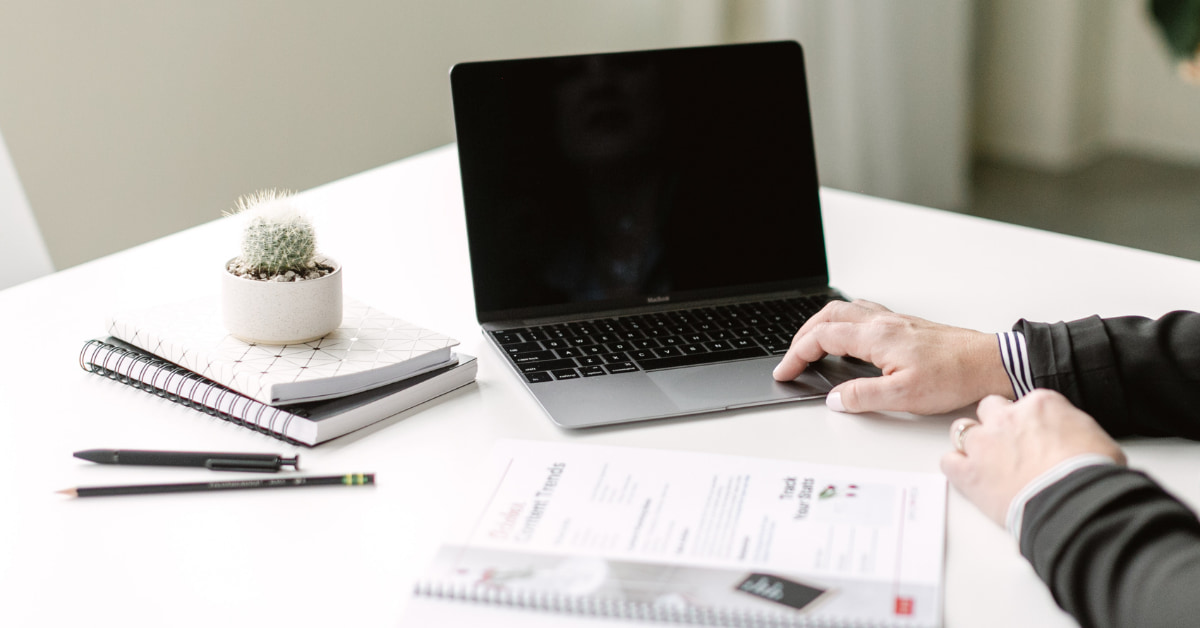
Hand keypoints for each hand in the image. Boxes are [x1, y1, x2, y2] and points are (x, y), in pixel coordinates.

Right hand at [773, 300, 1012, 413]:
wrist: (990, 363)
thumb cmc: (955, 375)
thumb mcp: (904, 395)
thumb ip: (863, 396)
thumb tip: (835, 398)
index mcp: (876, 336)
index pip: (821, 337)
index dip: (797, 354)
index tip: (786, 371)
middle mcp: (882, 322)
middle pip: (827, 316)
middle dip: (802, 335)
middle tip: (792, 357)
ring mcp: (894, 321)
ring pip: (845, 310)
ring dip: (821, 324)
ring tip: (812, 343)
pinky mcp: (906, 325)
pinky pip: (863, 313)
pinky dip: (844, 321)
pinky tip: (849, 336)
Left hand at [940, 391, 1125, 525]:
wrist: (1074, 501)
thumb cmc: (1091, 474)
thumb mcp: (1096, 439)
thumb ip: (1073, 430)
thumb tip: (1075, 440)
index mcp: (1040, 404)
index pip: (1025, 403)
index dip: (1028, 420)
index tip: (1032, 433)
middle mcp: (1007, 418)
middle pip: (989, 408)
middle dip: (995, 423)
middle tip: (1007, 444)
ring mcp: (984, 443)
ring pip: (962, 430)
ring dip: (971, 443)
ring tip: (985, 460)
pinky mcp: (969, 472)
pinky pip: (949, 461)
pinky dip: (955, 467)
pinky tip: (967, 476)